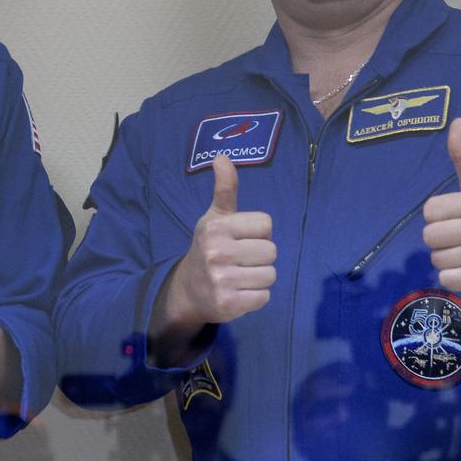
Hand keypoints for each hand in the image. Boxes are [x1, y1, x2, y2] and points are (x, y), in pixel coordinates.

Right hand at [157, 155, 275, 332]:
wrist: (189, 289)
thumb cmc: (209, 247)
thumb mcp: (215, 216)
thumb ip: (225, 188)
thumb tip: (221, 156)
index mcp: (216, 227)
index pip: (266, 225)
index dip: (258, 233)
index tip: (240, 238)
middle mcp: (216, 252)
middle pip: (271, 251)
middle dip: (260, 257)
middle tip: (240, 260)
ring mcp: (221, 280)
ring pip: (270, 275)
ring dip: (260, 277)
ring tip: (240, 276)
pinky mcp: (228, 304)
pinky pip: (264, 296)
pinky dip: (256, 296)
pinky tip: (239, 292)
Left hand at [422, 119, 460, 298]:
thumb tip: (457, 121)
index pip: (429, 211)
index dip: (439, 217)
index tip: (457, 218)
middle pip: (429, 236)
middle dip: (441, 239)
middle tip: (460, 238)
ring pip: (437, 260)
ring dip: (447, 260)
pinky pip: (447, 280)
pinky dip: (454, 278)